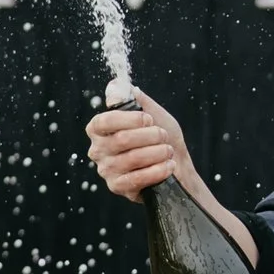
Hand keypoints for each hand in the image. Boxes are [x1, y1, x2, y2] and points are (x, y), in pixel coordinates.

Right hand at [86, 86, 189, 202]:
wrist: (176, 163)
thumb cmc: (160, 135)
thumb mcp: (151, 111)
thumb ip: (133, 97)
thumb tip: (114, 87)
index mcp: (99, 129)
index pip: (104, 121)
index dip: (130, 119)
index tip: (148, 119)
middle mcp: (97, 150)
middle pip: (122, 140)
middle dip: (150, 136)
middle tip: (163, 135)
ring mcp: (106, 170)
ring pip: (132, 159)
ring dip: (157, 153)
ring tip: (168, 151)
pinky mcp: (118, 187)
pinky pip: (137, 179)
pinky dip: (157, 170)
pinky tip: (168, 165)